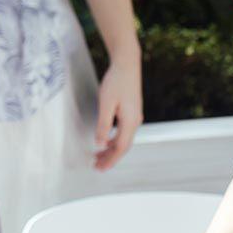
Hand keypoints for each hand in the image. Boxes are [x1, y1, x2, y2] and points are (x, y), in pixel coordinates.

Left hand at [94, 50, 141, 170]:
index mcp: (130, 121)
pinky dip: (114, 139)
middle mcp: (135, 121)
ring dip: (112, 149)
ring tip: (99, 156)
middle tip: (97, 166)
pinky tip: (106, 140)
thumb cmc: (116, 81)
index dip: (110, 159)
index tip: (100, 168)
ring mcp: (135, 116)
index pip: (121, 147)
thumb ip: (103, 124)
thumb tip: (100, 143)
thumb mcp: (106, 103)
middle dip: (110, 157)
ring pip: (124, 139)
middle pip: (123, 146)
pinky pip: (124, 131)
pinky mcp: (132, 111)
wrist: (127, 64)